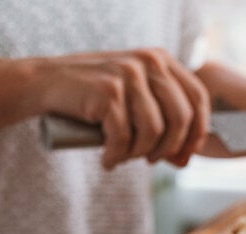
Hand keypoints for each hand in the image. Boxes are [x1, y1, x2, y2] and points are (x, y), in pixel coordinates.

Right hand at [37, 48, 210, 168]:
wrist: (47, 84)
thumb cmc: (94, 98)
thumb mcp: (134, 102)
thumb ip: (162, 122)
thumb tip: (186, 160)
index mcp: (161, 60)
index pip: (198, 98)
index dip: (197, 133)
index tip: (184, 156)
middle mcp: (148, 62)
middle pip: (181, 117)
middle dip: (170, 148)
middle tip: (150, 161)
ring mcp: (128, 75)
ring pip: (154, 131)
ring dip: (139, 154)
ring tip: (122, 157)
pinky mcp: (107, 92)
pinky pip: (124, 138)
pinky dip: (116, 156)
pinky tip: (107, 160)